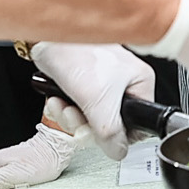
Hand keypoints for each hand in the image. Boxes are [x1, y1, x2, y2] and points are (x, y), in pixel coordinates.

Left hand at [27, 42, 153, 158]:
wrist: (48, 36)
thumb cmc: (78, 54)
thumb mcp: (99, 102)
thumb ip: (111, 133)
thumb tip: (118, 152)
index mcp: (140, 83)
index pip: (137, 125)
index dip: (116, 136)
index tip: (99, 136)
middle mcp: (124, 83)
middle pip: (109, 125)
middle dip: (85, 125)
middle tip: (76, 118)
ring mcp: (101, 84)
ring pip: (89, 119)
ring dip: (70, 118)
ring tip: (64, 105)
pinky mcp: (82, 84)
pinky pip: (76, 109)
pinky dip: (63, 108)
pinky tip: (57, 99)